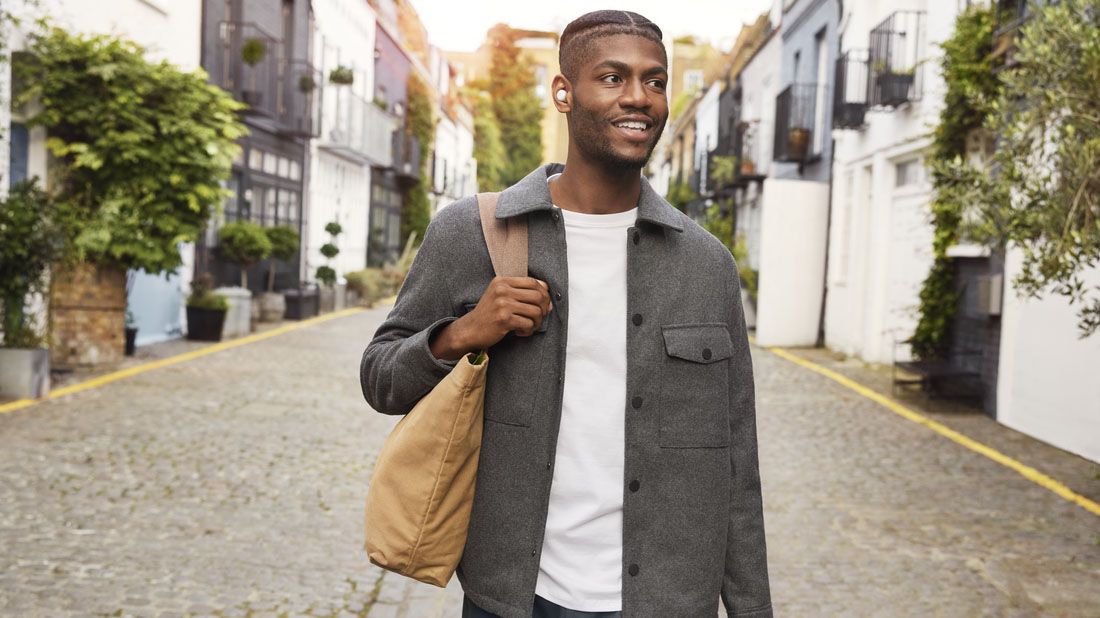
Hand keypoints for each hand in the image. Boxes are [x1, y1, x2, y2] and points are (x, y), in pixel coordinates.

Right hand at [429, 277, 552, 359]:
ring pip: (535, 311)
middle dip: (544, 308)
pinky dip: (528, 330)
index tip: (544, 303)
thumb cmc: (488, 314)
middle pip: (538, 295)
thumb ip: (519, 290)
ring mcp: (502, 304)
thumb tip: (547, 291)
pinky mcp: (503, 319)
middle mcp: (502, 290)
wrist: (470, 329)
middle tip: (539, 317)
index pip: (533, 281)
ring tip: (530, 326)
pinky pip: (528, 323)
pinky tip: (520, 332)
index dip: (543, 293)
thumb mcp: (500, 295)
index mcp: (502, 281)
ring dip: (537, 322)